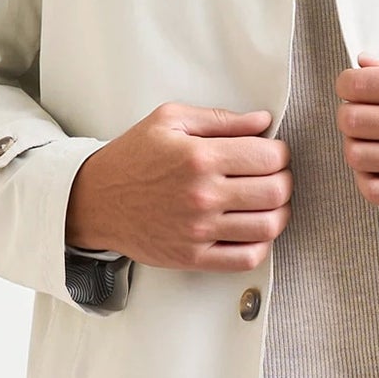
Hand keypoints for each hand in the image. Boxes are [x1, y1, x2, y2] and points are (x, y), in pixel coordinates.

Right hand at [65, 103, 291, 269]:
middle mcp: (203, 196)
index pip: (269, 157)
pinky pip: (247, 258)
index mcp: (199, 157)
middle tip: (273, 176)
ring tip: (268, 203)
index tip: (272, 153)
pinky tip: (254, 229)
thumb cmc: (132, 157)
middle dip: (283, 180)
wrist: (94, 200)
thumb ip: (221, 120)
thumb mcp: (170, 120)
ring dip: (279, 212)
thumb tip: (263, 121)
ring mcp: (199, 230)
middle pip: (276, 191)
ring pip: (269, 226)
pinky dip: (262, 244)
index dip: (279, 153)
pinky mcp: (194, 257)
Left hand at [334, 47, 378, 209]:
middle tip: (361, 112)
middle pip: (351, 120)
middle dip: (348, 113)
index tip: (353, 88)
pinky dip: (365, 180)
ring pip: (358, 156)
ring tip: (370, 139)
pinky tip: (375, 168)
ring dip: (354, 145)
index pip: (357, 85)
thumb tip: (364, 64)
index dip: (346, 84)